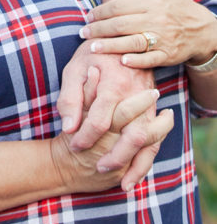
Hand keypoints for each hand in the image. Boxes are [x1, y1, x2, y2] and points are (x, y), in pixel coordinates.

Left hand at [57, 42, 162, 186]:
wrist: (122, 40)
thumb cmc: (92, 56)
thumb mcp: (73, 70)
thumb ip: (69, 99)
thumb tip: (67, 127)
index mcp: (114, 85)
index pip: (100, 120)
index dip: (84, 136)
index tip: (73, 146)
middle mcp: (137, 98)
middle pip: (131, 136)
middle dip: (114, 157)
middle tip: (95, 168)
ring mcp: (150, 106)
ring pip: (149, 142)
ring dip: (134, 165)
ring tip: (118, 183)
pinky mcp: (154, 113)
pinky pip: (156, 142)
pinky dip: (146, 163)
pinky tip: (131, 178)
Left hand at [78, 0, 216, 67]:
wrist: (200, 28)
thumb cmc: (172, 5)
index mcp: (152, 2)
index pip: (119, 6)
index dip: (100, 11)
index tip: (88, 16)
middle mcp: (157, 20)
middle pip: (121, 25)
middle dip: (99, 29)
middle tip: (83, 33)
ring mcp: (163, 39)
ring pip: (132, 43)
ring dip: (110, 46)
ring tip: (93, 48)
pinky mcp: (168, 55)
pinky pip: (150, 60)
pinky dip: (136, 61)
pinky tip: (122, 61)